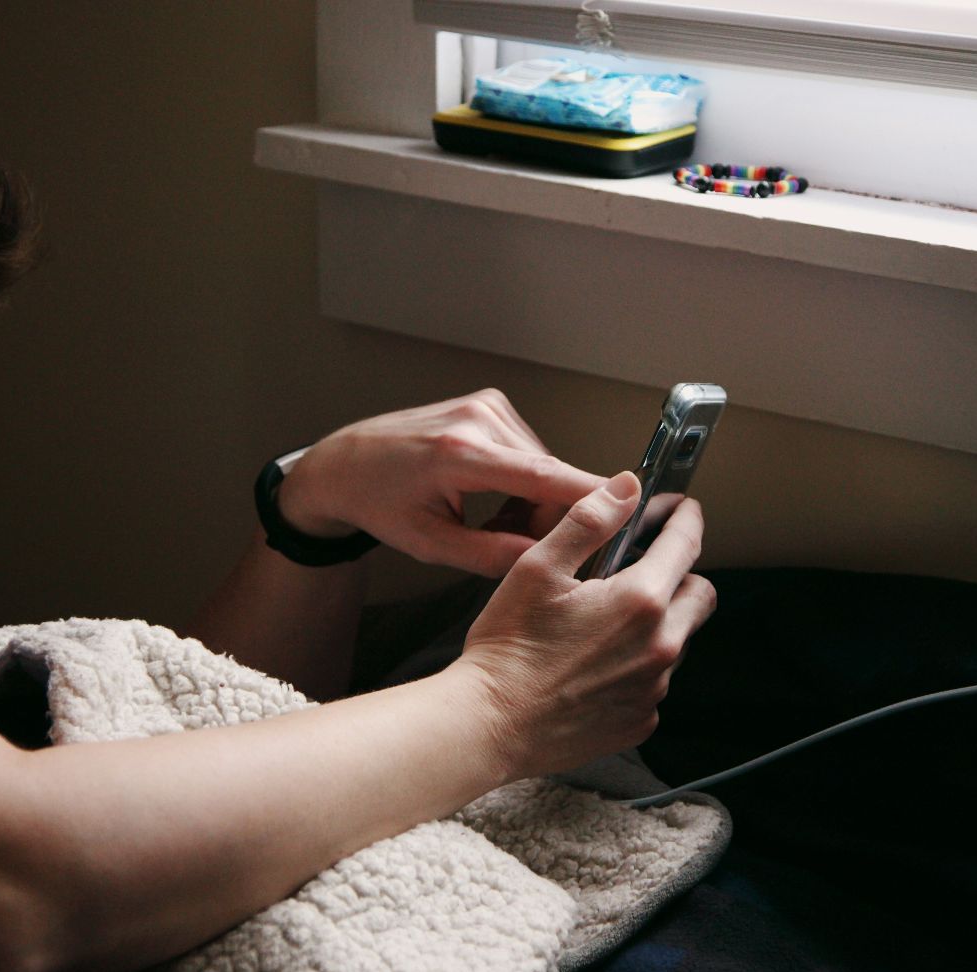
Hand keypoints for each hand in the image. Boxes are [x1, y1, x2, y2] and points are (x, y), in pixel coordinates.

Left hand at [278, 390, 605, 576]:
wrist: (347, 462)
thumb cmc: (379, 502)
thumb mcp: (429, 545)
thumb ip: (490, 556)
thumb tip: (545, 562)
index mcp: (460, 454)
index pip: (544, 476)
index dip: (591, 497)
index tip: (629, 512)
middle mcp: (478, 419)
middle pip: (549, 476)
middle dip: (544, 516)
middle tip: (511, 545)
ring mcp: (486, 406)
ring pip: (542, 465)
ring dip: (532, 498)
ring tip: (490, 520)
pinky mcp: (490, 403)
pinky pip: (529, 451)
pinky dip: (522, 478)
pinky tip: (491, 494)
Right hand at [455, 472, 717, 780]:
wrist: (490, 725)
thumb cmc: (508, 649)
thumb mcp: (538, 568)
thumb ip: (588, 522)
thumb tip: (625, 489)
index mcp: (640, 600)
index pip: (686, 544)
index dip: (685, 519)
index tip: (682, 510)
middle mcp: (659, 646)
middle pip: (701, 595)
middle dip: (682, 575)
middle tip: (645, 569)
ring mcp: (652, 688)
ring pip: (678, 640)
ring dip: (658, 624)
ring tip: (607, 623)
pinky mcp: (639, 720)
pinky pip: (655, 682)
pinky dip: (638, 667)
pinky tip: (596, 664)